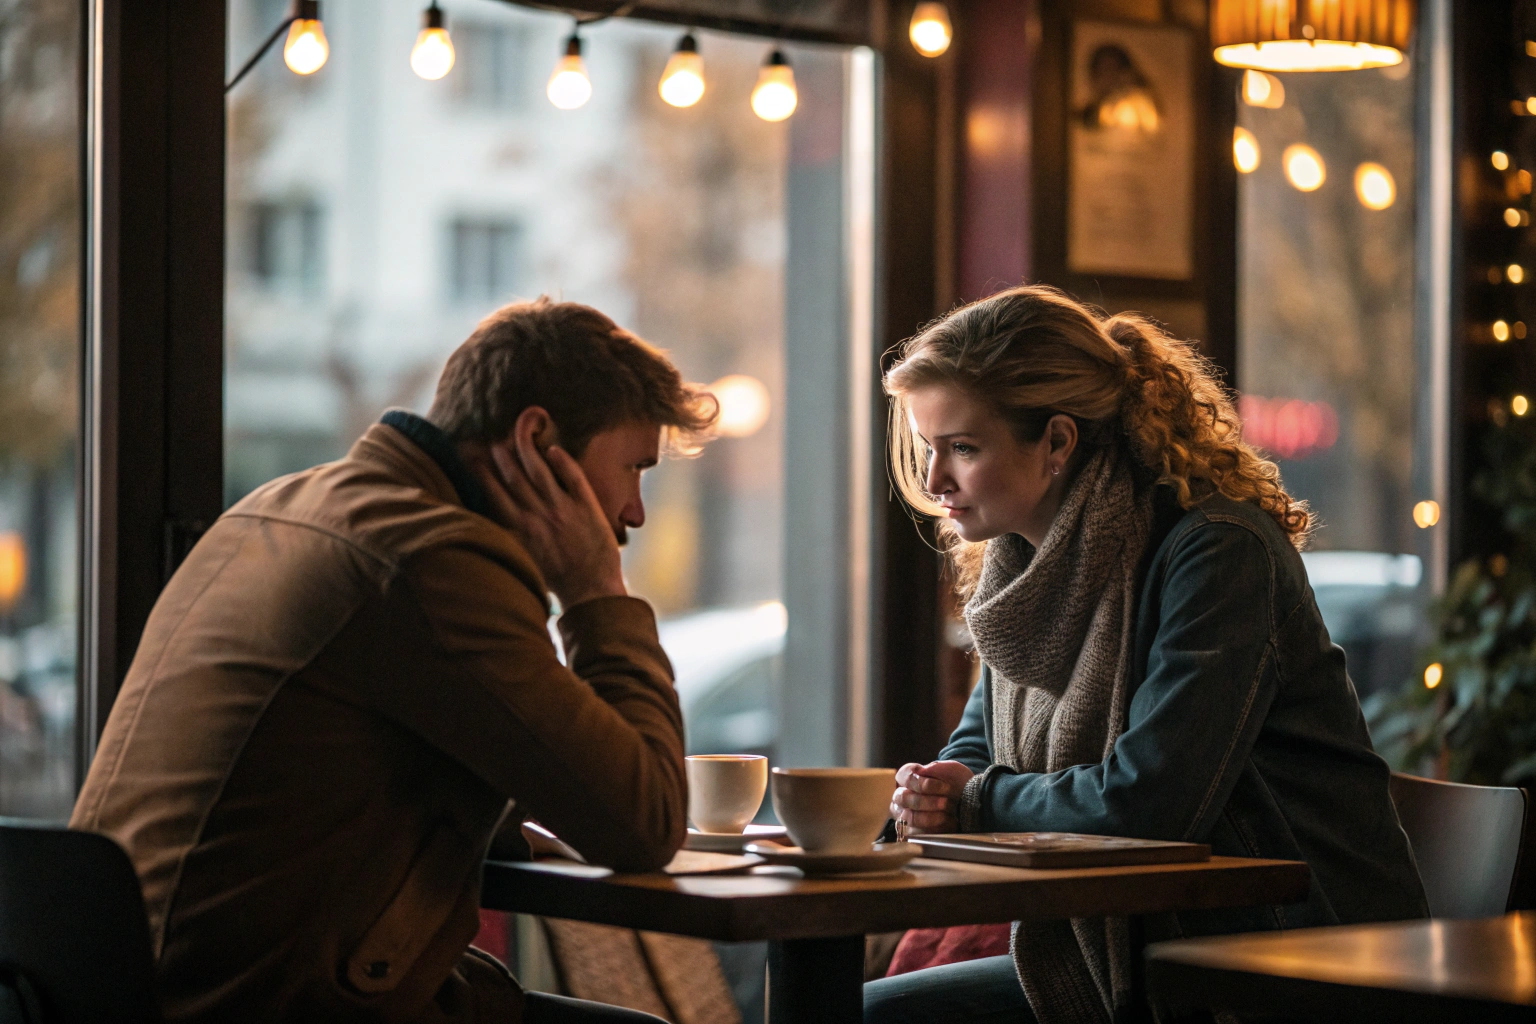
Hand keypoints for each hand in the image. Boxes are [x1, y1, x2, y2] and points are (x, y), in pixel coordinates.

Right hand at [473, 429, 625, 608]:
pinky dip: (563, 462)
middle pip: (514, 477)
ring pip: (540, 471)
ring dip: (526, 449)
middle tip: (491, 440)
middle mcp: (537, 516)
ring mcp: (563, 510)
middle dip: (500, 456)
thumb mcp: (523, 560)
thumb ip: (509, 538)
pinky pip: (573, 478)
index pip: (493, 493)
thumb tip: (492, 520)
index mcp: (518, 530)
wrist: (590, 591)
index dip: (480, 472)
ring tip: (518, 432)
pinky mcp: (587, 508)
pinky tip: (553, 449)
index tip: (471, 455)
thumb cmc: (556, 581)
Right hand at [891, 760, 973, 834]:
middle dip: (927, 801)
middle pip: (904, 798)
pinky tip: (947, 824)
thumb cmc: (956, 784)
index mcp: (908, 778)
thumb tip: (921, 771)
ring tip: (947, 814)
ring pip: (910, 817)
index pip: (904, 776)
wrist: (969, 802)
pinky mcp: (912, 832)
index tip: (944, 785)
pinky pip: (917, 833)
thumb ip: (937, 768)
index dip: (923, 782)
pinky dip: (934, 829)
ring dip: (930, 817)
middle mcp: (901, 796)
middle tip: (946, 802)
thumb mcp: (951, 771)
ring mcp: (904, 815)